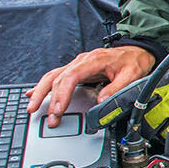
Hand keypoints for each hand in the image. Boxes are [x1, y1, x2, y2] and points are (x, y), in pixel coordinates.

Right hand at [25, 46, 155, 127]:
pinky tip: (34, 94)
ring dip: (40, 92)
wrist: (136, 51)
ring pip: (52, 76)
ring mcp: (77, 64)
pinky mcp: (76, 70)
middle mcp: (81, 61)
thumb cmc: (132, 61)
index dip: (62, 94)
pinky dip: (44, 86)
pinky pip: (56, 77)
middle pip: (57, 77)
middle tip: (45, 116)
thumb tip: (100, 101)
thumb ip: (115, 89)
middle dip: (48, 98)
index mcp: (93, 60)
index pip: (71, 77)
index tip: (58, 110)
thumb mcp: (131, 75)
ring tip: (32, 108)